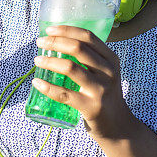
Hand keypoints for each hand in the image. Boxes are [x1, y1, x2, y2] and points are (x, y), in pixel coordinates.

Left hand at [32, 25, 135, 140]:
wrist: (118, 126)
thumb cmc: (104, 95)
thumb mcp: (105, 73)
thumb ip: (90, 59)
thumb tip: (58, 43)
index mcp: (111, 59)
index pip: (88, 36)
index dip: (67, 30)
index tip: (49, 29)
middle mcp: (108, 71)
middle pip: (78, 48)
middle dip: (55, 42)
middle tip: (40, 42)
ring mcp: (100, 90)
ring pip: (70, 68)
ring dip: (50, 61)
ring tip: (37, 60)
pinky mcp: (91, 107)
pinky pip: (65, 94)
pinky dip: (48, 87)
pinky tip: (37, 82)